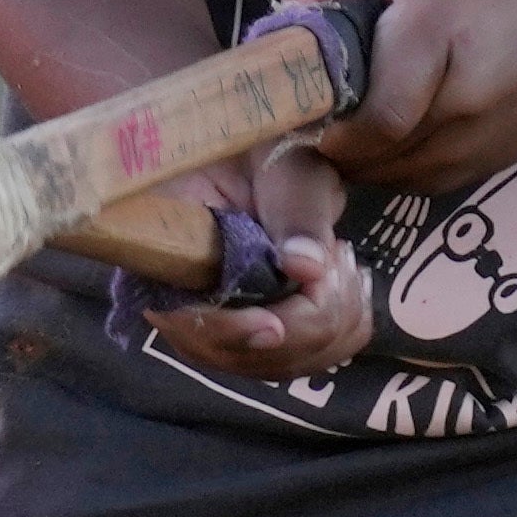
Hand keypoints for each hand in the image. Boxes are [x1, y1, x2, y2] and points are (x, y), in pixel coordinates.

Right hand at [122, 136, 375, 381]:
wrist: (277, 158)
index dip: (229, 333)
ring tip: (343, 261)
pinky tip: (349, 284)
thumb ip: (296, 211)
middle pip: (236, 357)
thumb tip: (305, 266)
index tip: (275, 326)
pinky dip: (341, 332)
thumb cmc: (274, 150)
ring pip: (275, 365)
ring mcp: (218, 327)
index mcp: (167, 250)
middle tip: (338, 259)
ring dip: (328, 324)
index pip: (182, 318)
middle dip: (302, 323)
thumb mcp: (288, 167)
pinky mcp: (256, 337)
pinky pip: (303, 361)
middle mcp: (181, 302)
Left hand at [280, 0, 516, 194]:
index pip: (372, 111)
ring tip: (350, 112)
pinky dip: (385, 162)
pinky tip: (387, 126)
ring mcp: (475, 147)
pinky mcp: (477, 172)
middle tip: (312, 109)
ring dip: (356, 153)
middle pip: (372, 149)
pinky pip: (408, 182)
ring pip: (385, 174)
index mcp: (438, 29)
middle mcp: (464, 101)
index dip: (324, 119)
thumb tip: (279, 22)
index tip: (298, 104)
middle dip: (331, 137)